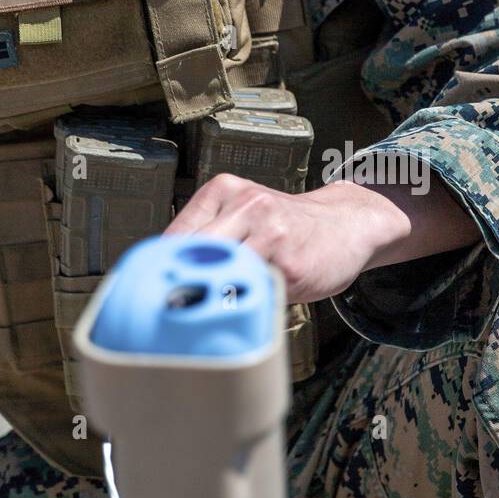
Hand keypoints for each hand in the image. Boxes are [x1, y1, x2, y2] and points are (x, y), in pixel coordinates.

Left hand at [162, 173, 388, 304]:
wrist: (345, 224)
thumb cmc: (287, 225)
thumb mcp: (242, 212)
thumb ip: (208, 235)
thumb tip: (163, 273)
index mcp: (224, 189)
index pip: (174, 235)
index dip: (161, 270)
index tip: (153, 293)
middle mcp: (245, 204)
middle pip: (193, 253)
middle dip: (182, 284)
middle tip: (175, 308)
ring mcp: (269, 232)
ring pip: (222, 274)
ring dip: (214, 296)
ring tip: (214, 308)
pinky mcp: (288, 264)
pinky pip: (254, 292)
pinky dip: (247, 303)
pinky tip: (252, 302)